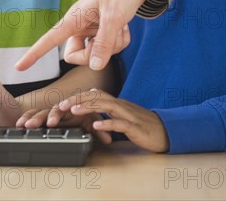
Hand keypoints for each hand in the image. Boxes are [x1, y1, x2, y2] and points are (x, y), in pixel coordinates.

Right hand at [16, 0, 151, 70]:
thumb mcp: (114, 16)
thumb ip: (105, 42)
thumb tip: (94, 66)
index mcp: (73, 19)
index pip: (49, 40)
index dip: (34, 54)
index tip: (18, 68)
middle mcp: (79, 26)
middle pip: (77, 56)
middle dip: (96, 53)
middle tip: (110, 38)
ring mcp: (91, 30)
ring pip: (96, 54)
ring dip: (113, 45)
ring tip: (120, 26)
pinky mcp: (103, 31)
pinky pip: (109, 49)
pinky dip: (119, 41)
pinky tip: (124, 26)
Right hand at [16, 91, 111, 143]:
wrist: (83, 109)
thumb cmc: (86, 117)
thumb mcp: (92, 123)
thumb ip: (99, 130)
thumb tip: (108, 139)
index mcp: (71, 108)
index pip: (63, 109)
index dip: (56, 115)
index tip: (51, 124)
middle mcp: (59, 109)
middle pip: (47, 111)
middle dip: (39, 118)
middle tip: (33, 126)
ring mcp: (50, 113)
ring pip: (39, 112)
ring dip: (30, 118)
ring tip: (22, 125)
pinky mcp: (43, 117)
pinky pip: (34, 114)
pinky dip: (26, 117)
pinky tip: (18, 124)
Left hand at [20, 89, 168, 152]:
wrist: (165, 131)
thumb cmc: (142, 125)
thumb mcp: (122, 114)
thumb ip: (107, 105)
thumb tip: (93, 94)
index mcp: (116, 103)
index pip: (94, 95)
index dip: (77, 97)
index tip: (62, 103)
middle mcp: (120, 105)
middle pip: (97, 97)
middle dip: (78, 100)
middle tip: (61, 105)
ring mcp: (128, 115)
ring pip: (106, 106)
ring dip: (89, 107)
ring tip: (73, 110)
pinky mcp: (135, 127)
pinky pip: (119, 123)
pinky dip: (107, 123)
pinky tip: (96, 125)